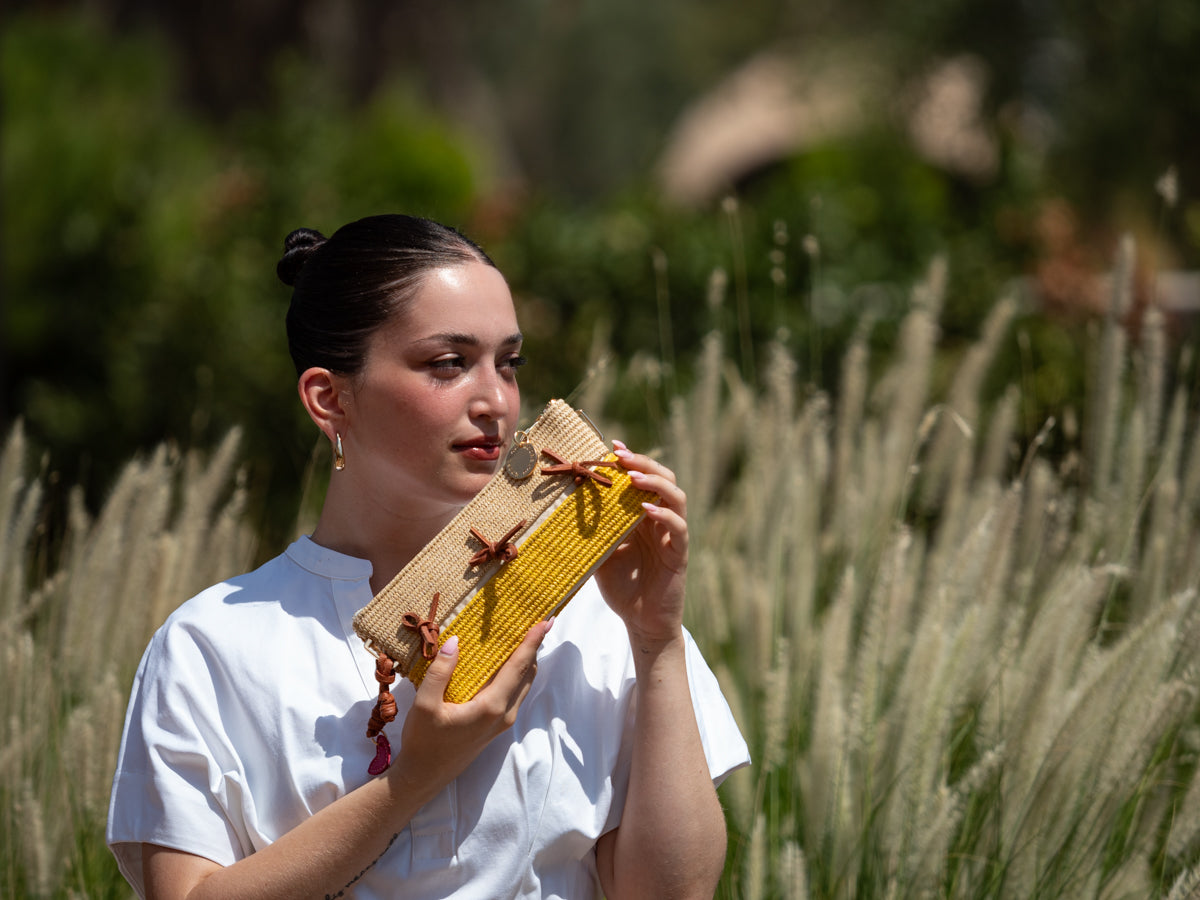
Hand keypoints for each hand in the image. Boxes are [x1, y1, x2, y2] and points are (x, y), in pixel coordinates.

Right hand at [386, 620, 550, 803]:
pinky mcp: (497, 726)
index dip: (532, 642)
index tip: (545, 622)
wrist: (424, 776)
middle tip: (536, 622)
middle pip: (527, 674)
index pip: (518, 667)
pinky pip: (515, 693)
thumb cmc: (424, 742)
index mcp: (491, 707)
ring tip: (524, 637)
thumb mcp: (425, 704)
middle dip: (534, 647)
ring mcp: (503, 722)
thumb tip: (455, 640)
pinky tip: (505, 663)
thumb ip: (441, 672)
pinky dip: (516, 674)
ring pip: (523, 685)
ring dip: (526, 661)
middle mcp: (504, 714)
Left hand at [595, 440, 688, 646]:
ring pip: (676, 497)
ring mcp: (672, 535)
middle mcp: (660, 520)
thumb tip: (565, 509)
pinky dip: (665, 515)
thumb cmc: (622, 587)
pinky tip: (647, 510)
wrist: (641, 622)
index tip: (613, 446)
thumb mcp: (599, 554)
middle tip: (621, 455)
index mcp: (643, 515)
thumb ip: (592, 532)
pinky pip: (678, 528)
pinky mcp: (679, 553)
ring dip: (655, 483)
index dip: (632, 460)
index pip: (643, 478)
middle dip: (643, 463)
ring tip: (633, 477)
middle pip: (663, 478)